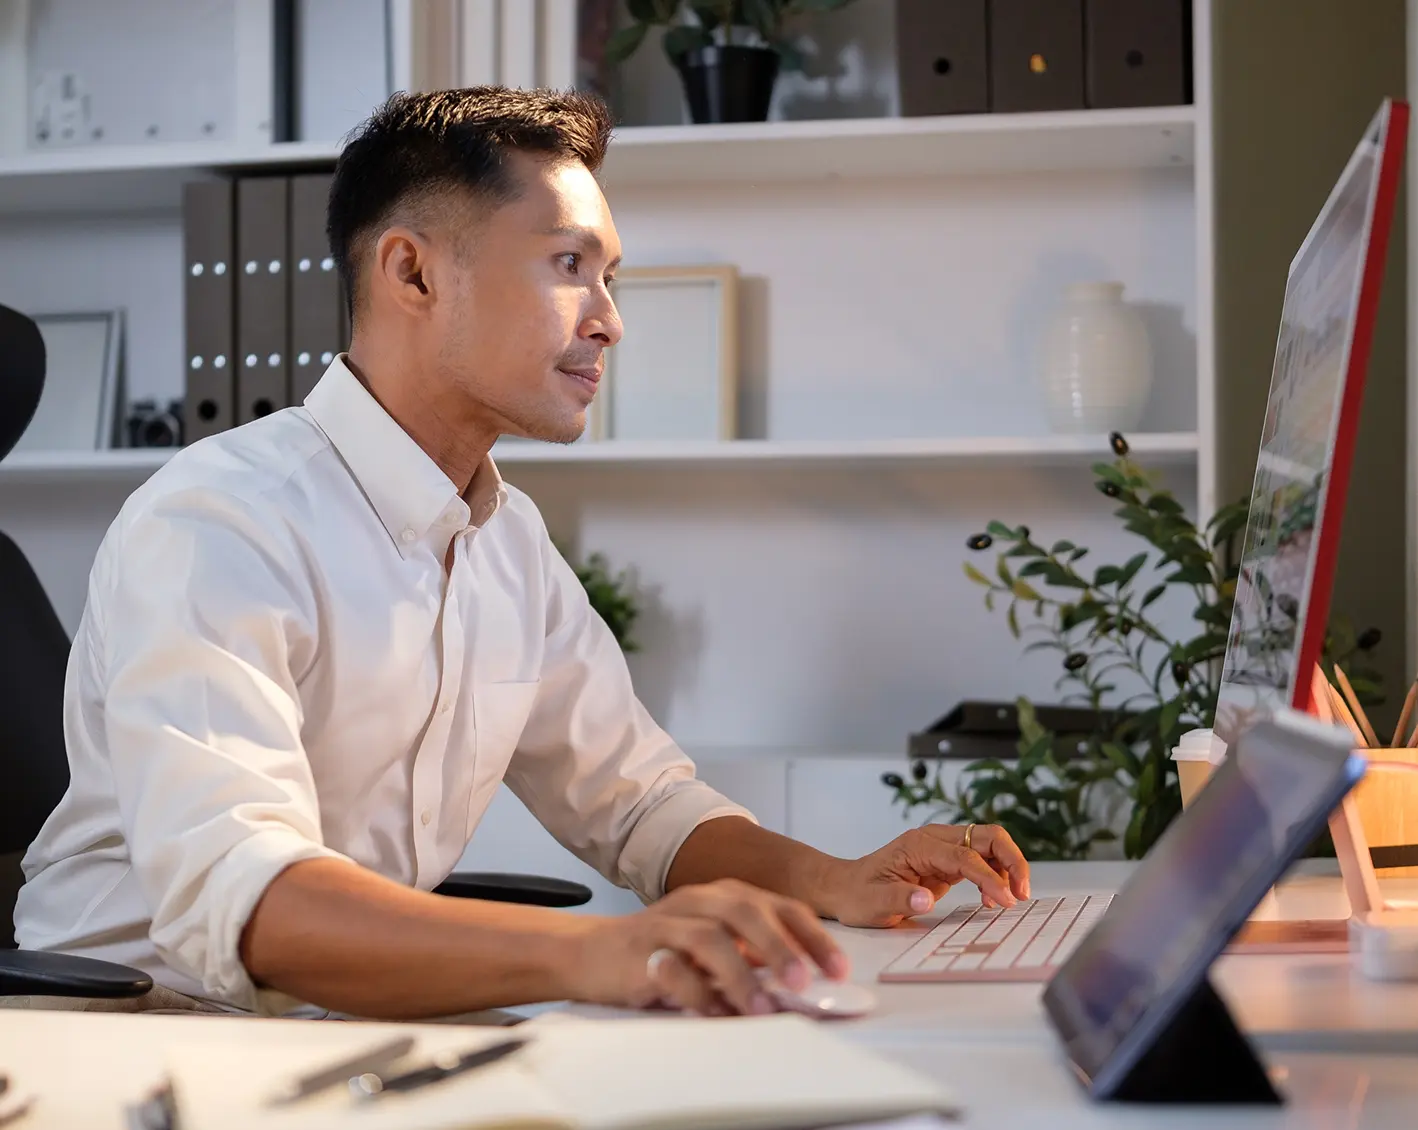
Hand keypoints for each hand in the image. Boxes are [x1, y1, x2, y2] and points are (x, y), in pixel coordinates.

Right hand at [567, 879, 850, 1016]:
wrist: (592, 952)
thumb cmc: (664, 951)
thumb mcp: (718, 948)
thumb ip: (755, 958)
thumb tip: (807, 984)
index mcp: (727, 895)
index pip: (781, 906)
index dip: (813, 937)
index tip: (839, 969)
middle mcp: (701, 900)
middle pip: (747, 911)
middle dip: (780, 948)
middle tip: (803, 983)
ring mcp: (669, 922)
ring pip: (711, 937)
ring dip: (741, 975)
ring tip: (762, 1009)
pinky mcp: (641, 951)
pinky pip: (672, 969)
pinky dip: (697, 993)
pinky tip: (715, 1014)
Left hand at [821, 824, 1030, 927]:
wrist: (846, 888)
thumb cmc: (858, 895)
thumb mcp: (873, 903)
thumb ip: (899, 899)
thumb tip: (924, 900)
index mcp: (918, 845)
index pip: (965, 856)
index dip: (989, 877)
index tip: (1006, 900)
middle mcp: (934, 839)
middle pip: (987, 836)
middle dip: (1012, 861)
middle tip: (1022, 893)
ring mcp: (943, 847)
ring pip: (990, 845)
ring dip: (1007, 868)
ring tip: (1010, 900)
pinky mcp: (947, 860)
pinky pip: (982, 860)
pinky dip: (995, 875)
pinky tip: (992, 899)